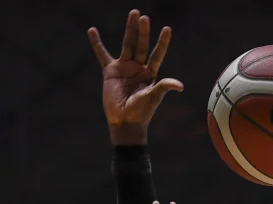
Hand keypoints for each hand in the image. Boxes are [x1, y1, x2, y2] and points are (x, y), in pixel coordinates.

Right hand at [89, 9, 183, 144]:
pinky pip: (102, 54)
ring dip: (129, 29)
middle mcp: (138, 67)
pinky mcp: (110, 72)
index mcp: (150, 73)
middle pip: (141, 45)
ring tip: (134, 13)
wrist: (124, 122)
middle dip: (143, 31)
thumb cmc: (141, 112)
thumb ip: (163, 87)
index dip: (162, 42)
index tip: (167, 29)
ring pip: (127, 44)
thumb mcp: (153, 97)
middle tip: (144, 16)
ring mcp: (124, 67)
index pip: (157, 54)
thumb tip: (180, 86)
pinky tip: (92, 30)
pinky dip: (97, 43)